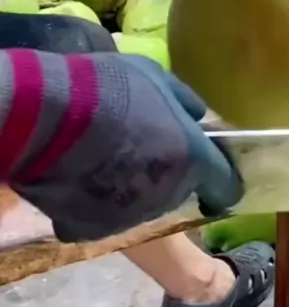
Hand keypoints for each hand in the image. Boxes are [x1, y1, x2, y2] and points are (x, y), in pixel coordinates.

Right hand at [11, 52, 242, 242]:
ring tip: (103, 159)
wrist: (45, 117)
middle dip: (167, 175)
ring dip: (133, 188)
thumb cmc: (106, 88)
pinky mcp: (94, 229)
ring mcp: (130, 217)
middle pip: (178, 192)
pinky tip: (80, 179)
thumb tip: (198, 119)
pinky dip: (97, 203)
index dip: (221, 183)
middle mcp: (167, 195)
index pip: (226, 187)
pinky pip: (103, 218)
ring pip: (142, 206)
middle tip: (139, 148)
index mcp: (192, 159)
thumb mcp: (156, 77)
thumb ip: (185, 103)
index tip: (212, 178)